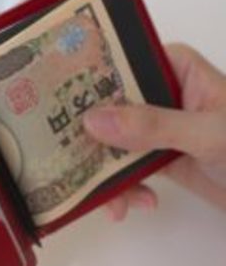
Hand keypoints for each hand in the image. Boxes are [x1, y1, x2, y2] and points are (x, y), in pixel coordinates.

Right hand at [84, 43, 225, 220]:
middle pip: (108, 105)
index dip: (88, 77)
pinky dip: (124, 187)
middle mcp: (161, 94)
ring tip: (113, 200)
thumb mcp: (208, 134)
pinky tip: (135, 203)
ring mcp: (159, 129)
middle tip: (67, 155)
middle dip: (89, 134)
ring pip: (113, 140)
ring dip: (104, 170)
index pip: (121, 62)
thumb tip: (93, 120)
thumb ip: (153, 126)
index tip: (56, 96)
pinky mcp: (160, 159)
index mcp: (176, 70)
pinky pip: (127, 168)